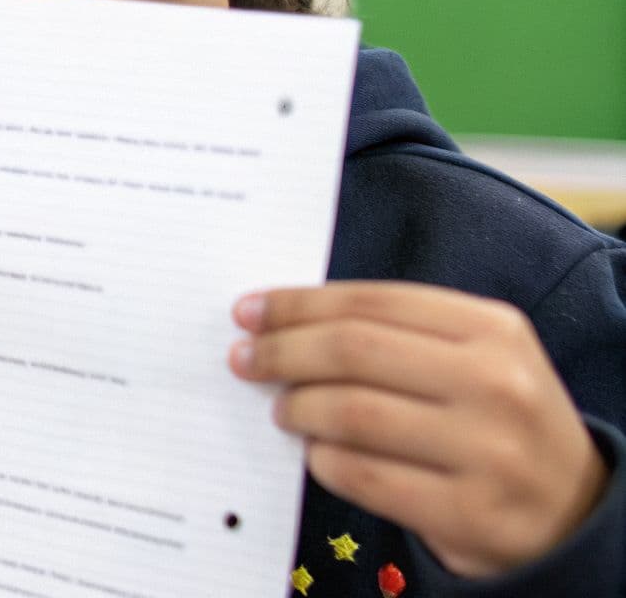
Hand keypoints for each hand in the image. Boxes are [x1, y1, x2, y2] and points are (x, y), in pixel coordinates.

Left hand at [230, 281, 606, 577]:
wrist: (571, 512)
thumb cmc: (497, 421)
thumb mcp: (475, 359)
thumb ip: (396, 335)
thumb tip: (282, 321)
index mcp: (494, 330)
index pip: (371, 302)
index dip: (298, 304)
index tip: (249, 310)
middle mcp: (495, 384)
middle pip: (353, 351)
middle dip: (282, 351)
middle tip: (244, 358)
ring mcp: (486, 451)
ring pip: (351, 413)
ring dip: (297, 408)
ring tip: (282, 409)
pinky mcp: (467, 512)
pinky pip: (363, 475)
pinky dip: (323, 460)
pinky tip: (316, 453)